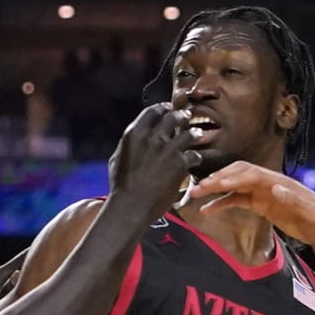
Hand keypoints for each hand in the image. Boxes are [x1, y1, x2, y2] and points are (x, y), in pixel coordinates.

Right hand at [106, 104, 203, 220]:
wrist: (131, 206)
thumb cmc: (121, 186)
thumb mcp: (117, 159)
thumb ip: (128, 145)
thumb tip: (133, 138)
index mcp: (134, 134)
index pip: (152, 111)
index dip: (162, 108)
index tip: (168, 108)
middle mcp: (152, 137)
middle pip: (173, 117)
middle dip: (181, 116)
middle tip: (186, 116)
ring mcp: (167, 149)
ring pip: (188, 133)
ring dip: (193, 133)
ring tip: (197, 134)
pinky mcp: (180, 163)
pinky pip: (194, 154)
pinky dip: (195, 157)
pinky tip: (195, 159)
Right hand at [186, 161, 314, 247]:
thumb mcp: (311, 213)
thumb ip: (294, 200)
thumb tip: (276, 188)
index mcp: (279, 182)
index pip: (252, 175)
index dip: (234, 178)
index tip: (218, 184)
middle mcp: (268, 183)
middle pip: (238, 175)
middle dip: (218, 179)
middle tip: (198, 187)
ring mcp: (263, 193)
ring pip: (234, 185)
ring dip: (215, 188)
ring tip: (195, 194)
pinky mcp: (260, 204)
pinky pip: (236, 200)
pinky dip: (221, 202)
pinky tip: (207, 209)